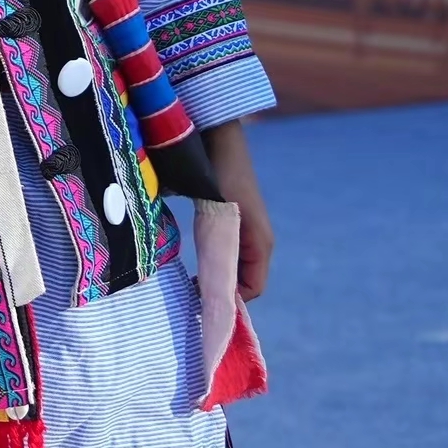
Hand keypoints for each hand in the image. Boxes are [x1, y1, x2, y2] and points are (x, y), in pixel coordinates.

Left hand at [201, 120, 274, 300]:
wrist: (216, 138)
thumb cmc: (219, 174)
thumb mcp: (220, 217)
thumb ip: (221, 253)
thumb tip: (216, 291)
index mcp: (260, 244)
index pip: (252, 290)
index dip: (231, 304)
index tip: (201, 309)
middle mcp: (256, 241)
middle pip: (243, 283)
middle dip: (221, 295)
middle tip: (190, 301)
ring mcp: (243, 231)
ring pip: (232, 269)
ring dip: (214, 280)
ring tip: (187, 287)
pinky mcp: (229, 221)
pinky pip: (224, 253)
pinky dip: (210, 264)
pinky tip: (188, 264)